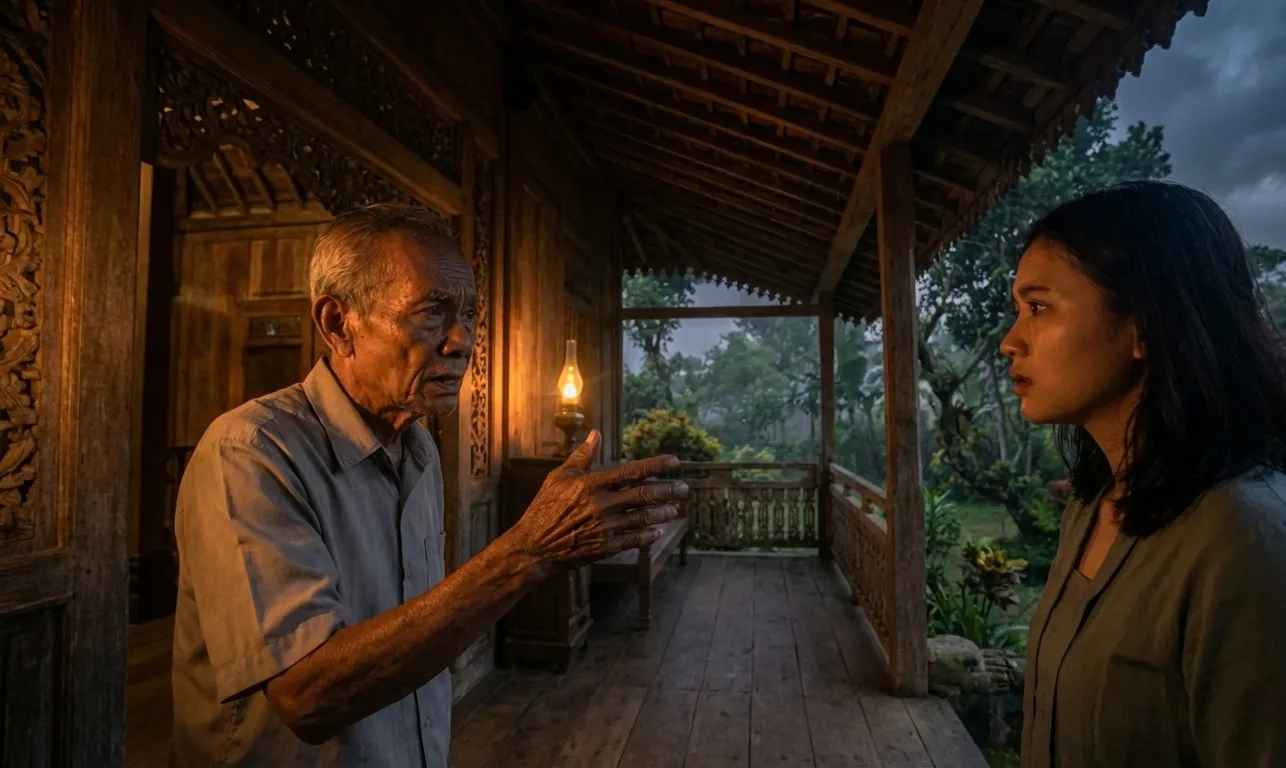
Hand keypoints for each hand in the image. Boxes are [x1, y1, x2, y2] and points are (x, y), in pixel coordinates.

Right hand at [511, 430, 688, 571]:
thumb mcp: (559, 477)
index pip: (632, 471)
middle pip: (644, 495)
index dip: (656, 465)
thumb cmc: (545, 508)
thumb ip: (581, 456)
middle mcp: (602, 504)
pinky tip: (657, 531)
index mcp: (592, 484)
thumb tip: (595, 434)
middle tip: (684, 488)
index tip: (675, 462)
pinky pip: (634, 540)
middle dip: (669, 490)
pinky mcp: (605, 547)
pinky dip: (648, 535)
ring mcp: (606, 527)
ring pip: (643, 518)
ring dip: (663, 513)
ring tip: (674, 509)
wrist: (534, 547)